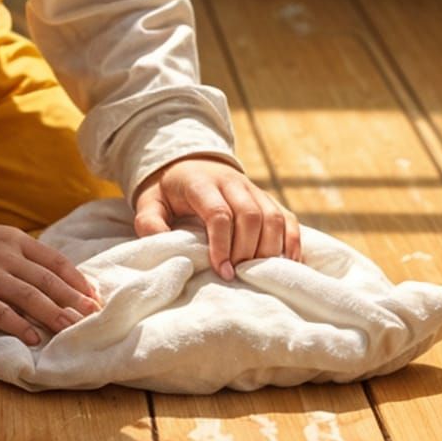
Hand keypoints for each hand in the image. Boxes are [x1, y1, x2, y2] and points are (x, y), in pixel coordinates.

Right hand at [0, 217, 103, 346]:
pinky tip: (33, 337)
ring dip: (52, 314)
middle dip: (72, 301)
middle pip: (45, 280)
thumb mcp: (1, 240)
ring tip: (70, 329)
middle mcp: (3, 256)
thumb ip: (29, 257)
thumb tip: (66, 282)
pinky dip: (17, 324)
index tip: (95, 299)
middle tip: (93, 318)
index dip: (77, 281)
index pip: (55, 261)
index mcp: (15, 241)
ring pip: (26, 296)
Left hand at [133, 156, 302, 280]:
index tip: (222, 270)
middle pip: (251, 216)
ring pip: (273, 218)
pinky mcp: (268, 200)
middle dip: (247, 251)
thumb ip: (150, 222)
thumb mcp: (150, 202)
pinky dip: (291, 243)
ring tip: (256, 274)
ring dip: (269, 249)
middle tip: (237, 275)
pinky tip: (285, 265)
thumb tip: (162, 244)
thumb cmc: (169, 192)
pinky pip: (288, 219)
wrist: (190, 165)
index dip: (222, 245)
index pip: (219, 213)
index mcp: (202, 183)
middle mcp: (233, 183)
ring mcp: (254, 190)